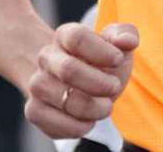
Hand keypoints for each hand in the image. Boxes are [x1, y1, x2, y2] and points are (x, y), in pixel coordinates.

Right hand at [24, 23, 139, 139]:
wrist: (76, 82)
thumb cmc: (100, 61)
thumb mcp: (116, 44)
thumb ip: (126, 35)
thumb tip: (127, 41)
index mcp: (65, 35)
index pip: (77, 38)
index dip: (101, 51)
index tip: (118, 59)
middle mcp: (47, 58)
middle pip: (68, 69)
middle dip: (99, 83)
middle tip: (114, 88)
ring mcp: (38, 85)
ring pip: (61, 99)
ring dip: (91, 108)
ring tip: (105, 107)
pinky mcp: (35, 111)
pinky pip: (53, 123)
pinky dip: (77, 127)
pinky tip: (89, 121)